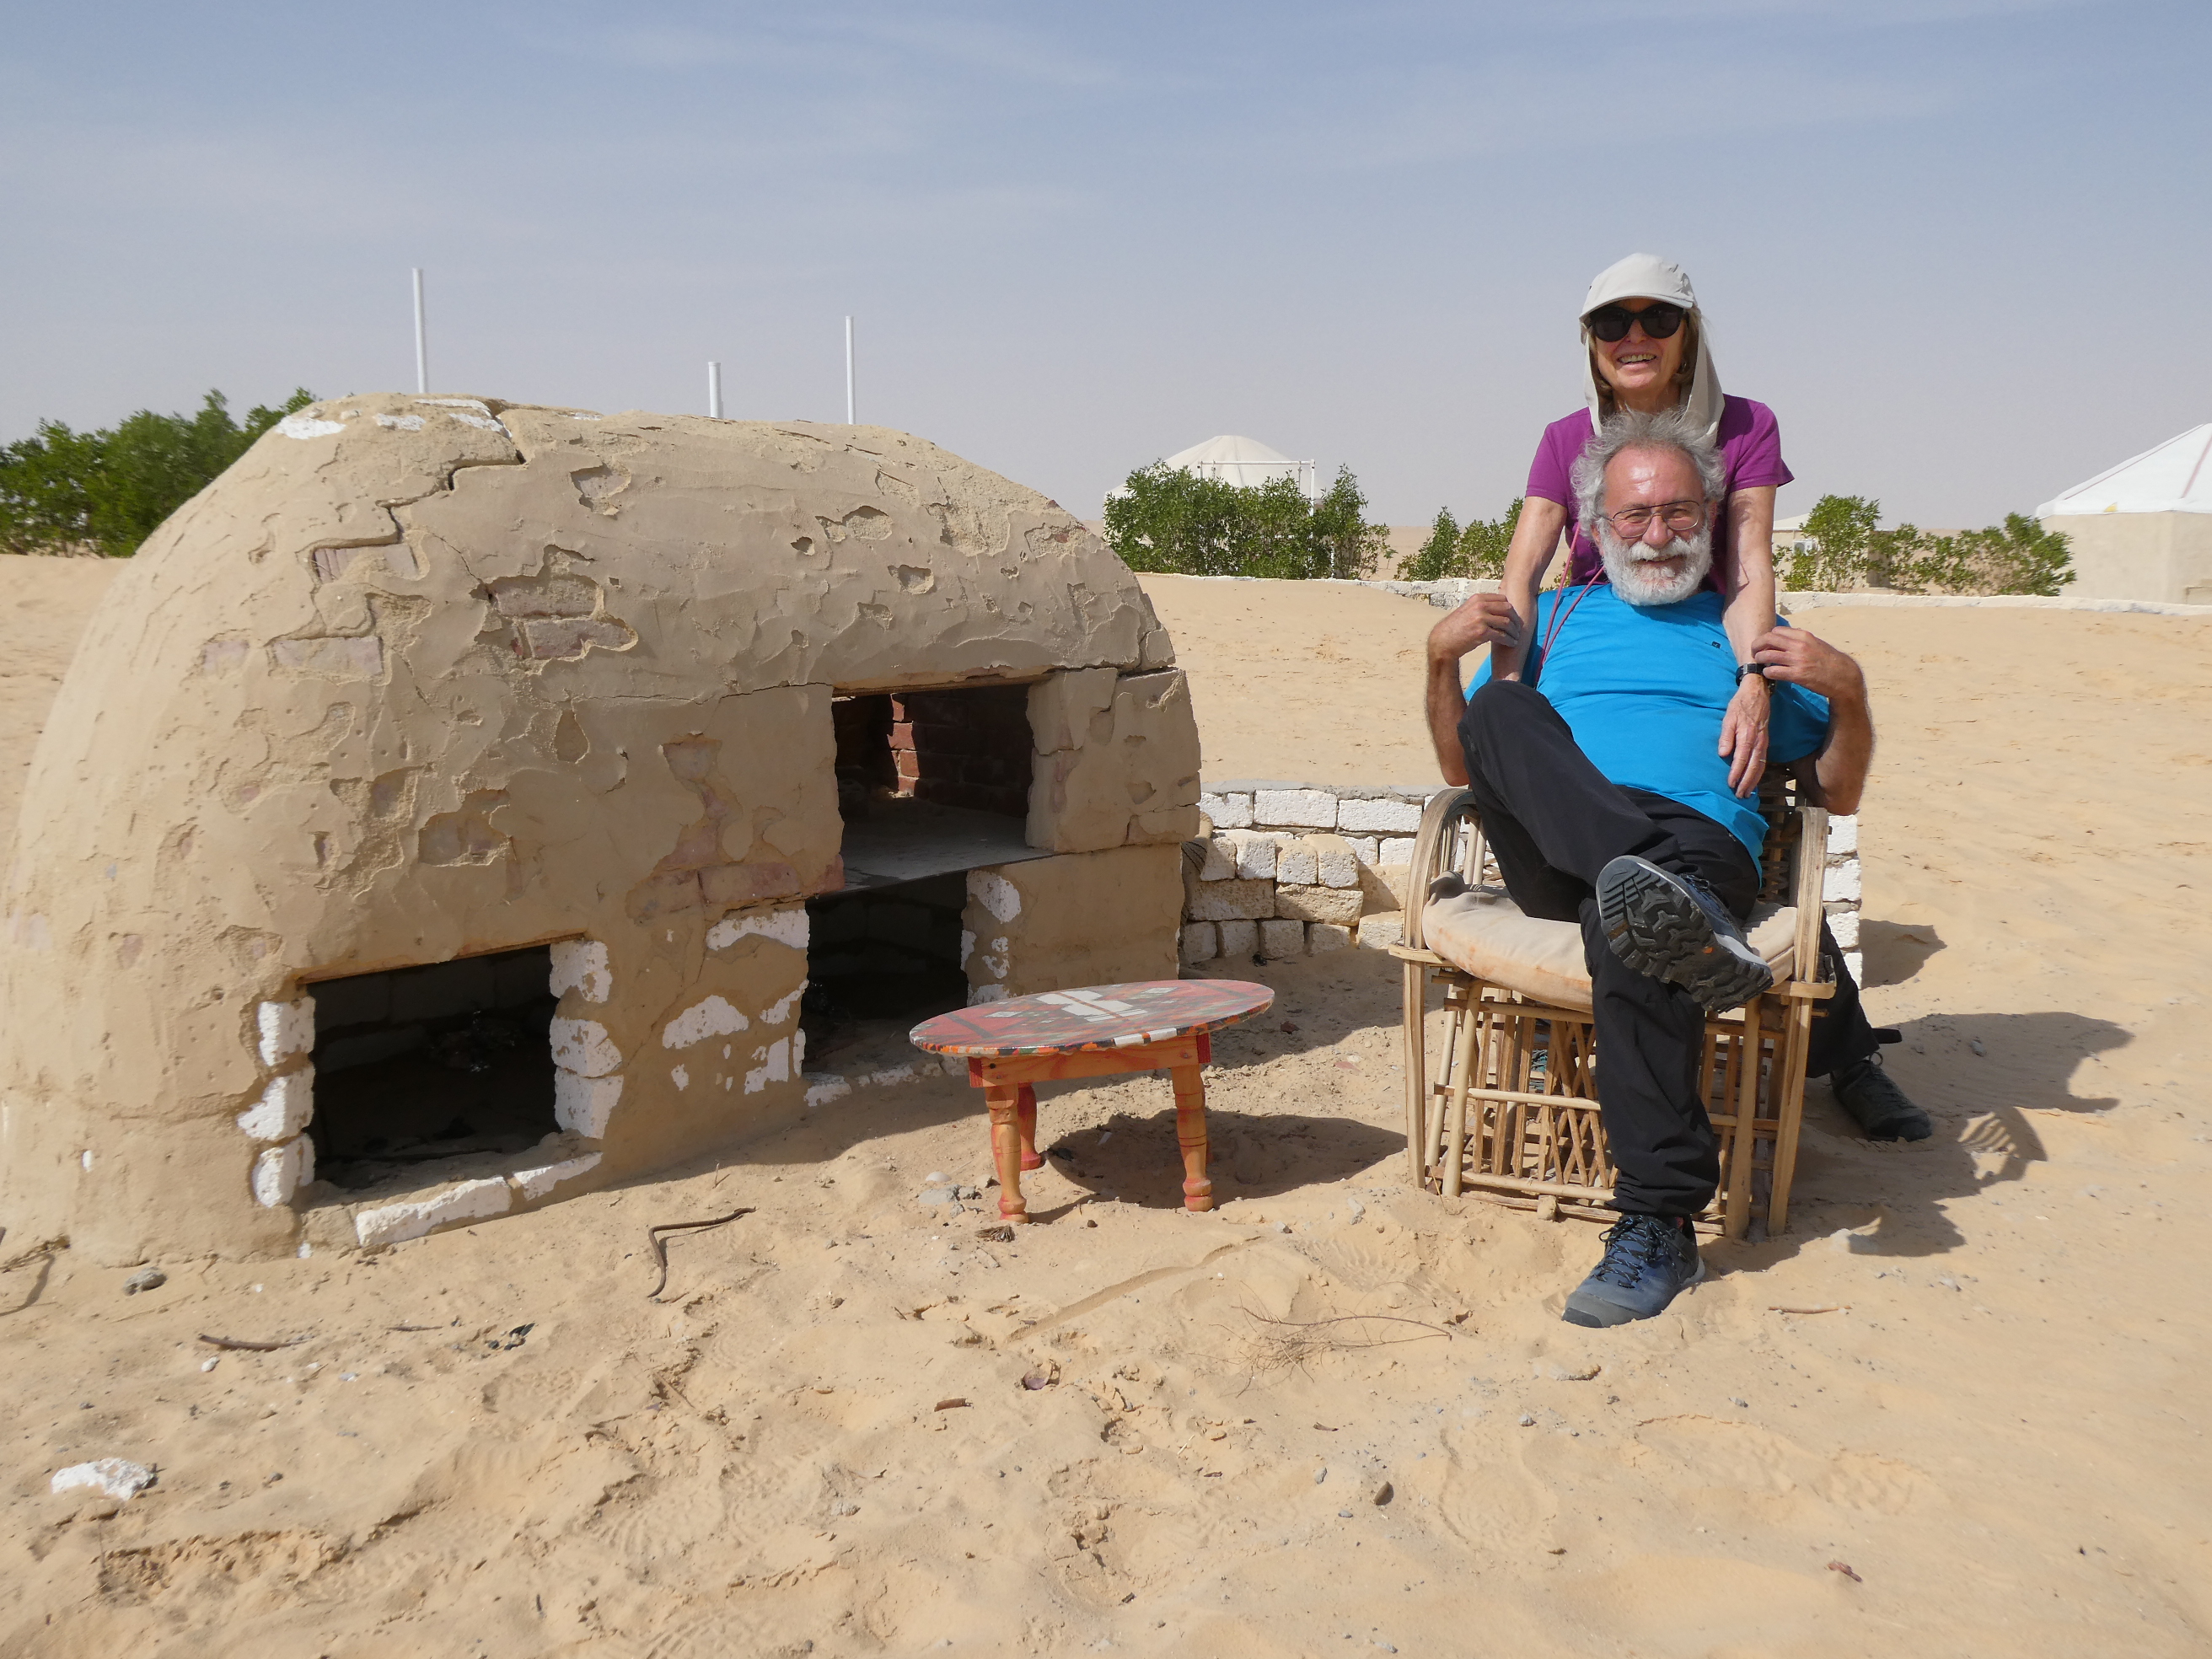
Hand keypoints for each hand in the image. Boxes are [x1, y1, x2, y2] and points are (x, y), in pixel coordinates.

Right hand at [1427, 593, 1520, 664]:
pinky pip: (1502, 635)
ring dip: (1514, 631)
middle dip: (1515, 619)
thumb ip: (1481, 606)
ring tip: (1516, 637)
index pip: (1502, 599)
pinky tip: (1512, 643)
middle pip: (1507, 609)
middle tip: (1518, 628)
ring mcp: (1480, 618)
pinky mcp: (1481, 632)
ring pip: (1507, 622)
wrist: (1443, 641)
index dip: (1510, 609)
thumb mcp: (1467, 610)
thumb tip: (1499, 608)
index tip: (1513, 617)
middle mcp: (1480, 606)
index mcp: (1477, 598)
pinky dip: (1509, 640)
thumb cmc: (1455, 628)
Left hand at [1719, 673, 1769, 797]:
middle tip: (1740, 795)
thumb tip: (1723, 753)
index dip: (1736, 773)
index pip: (1741, 759)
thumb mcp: (1729, 718)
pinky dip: (1759, 772)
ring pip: (1760, 765)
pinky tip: (1755, 779)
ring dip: (1754, 780)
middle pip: (1754, 766)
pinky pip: (1763, 760)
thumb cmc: (1740, 705)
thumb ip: (1726, 736)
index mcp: (1747, 736)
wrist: (1757, 693)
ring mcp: (1763, 742)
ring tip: (1748, 792)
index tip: (1731, 784)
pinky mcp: (1765, 742)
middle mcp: (1758, 741)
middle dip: (1747, 782)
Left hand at [1751, 625, 1866, 704]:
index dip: (1768, 637)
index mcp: (1804, 636)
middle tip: (1755, 652)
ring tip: (1760, 663)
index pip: (1776, 631)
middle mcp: (1799, 645)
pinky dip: (1767, 672)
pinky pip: (1773, 671)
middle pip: (1767, 639)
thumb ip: (1800, 639)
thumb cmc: (1829, 660)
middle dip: (1757, 645)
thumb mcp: (1816, 643)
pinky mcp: (1796, 675)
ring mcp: (1797, 660)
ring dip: (1759, 659)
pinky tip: (1769, 674)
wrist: (1843, 676)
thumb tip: (1785, 637)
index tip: (1766, 644)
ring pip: (1767, 655)